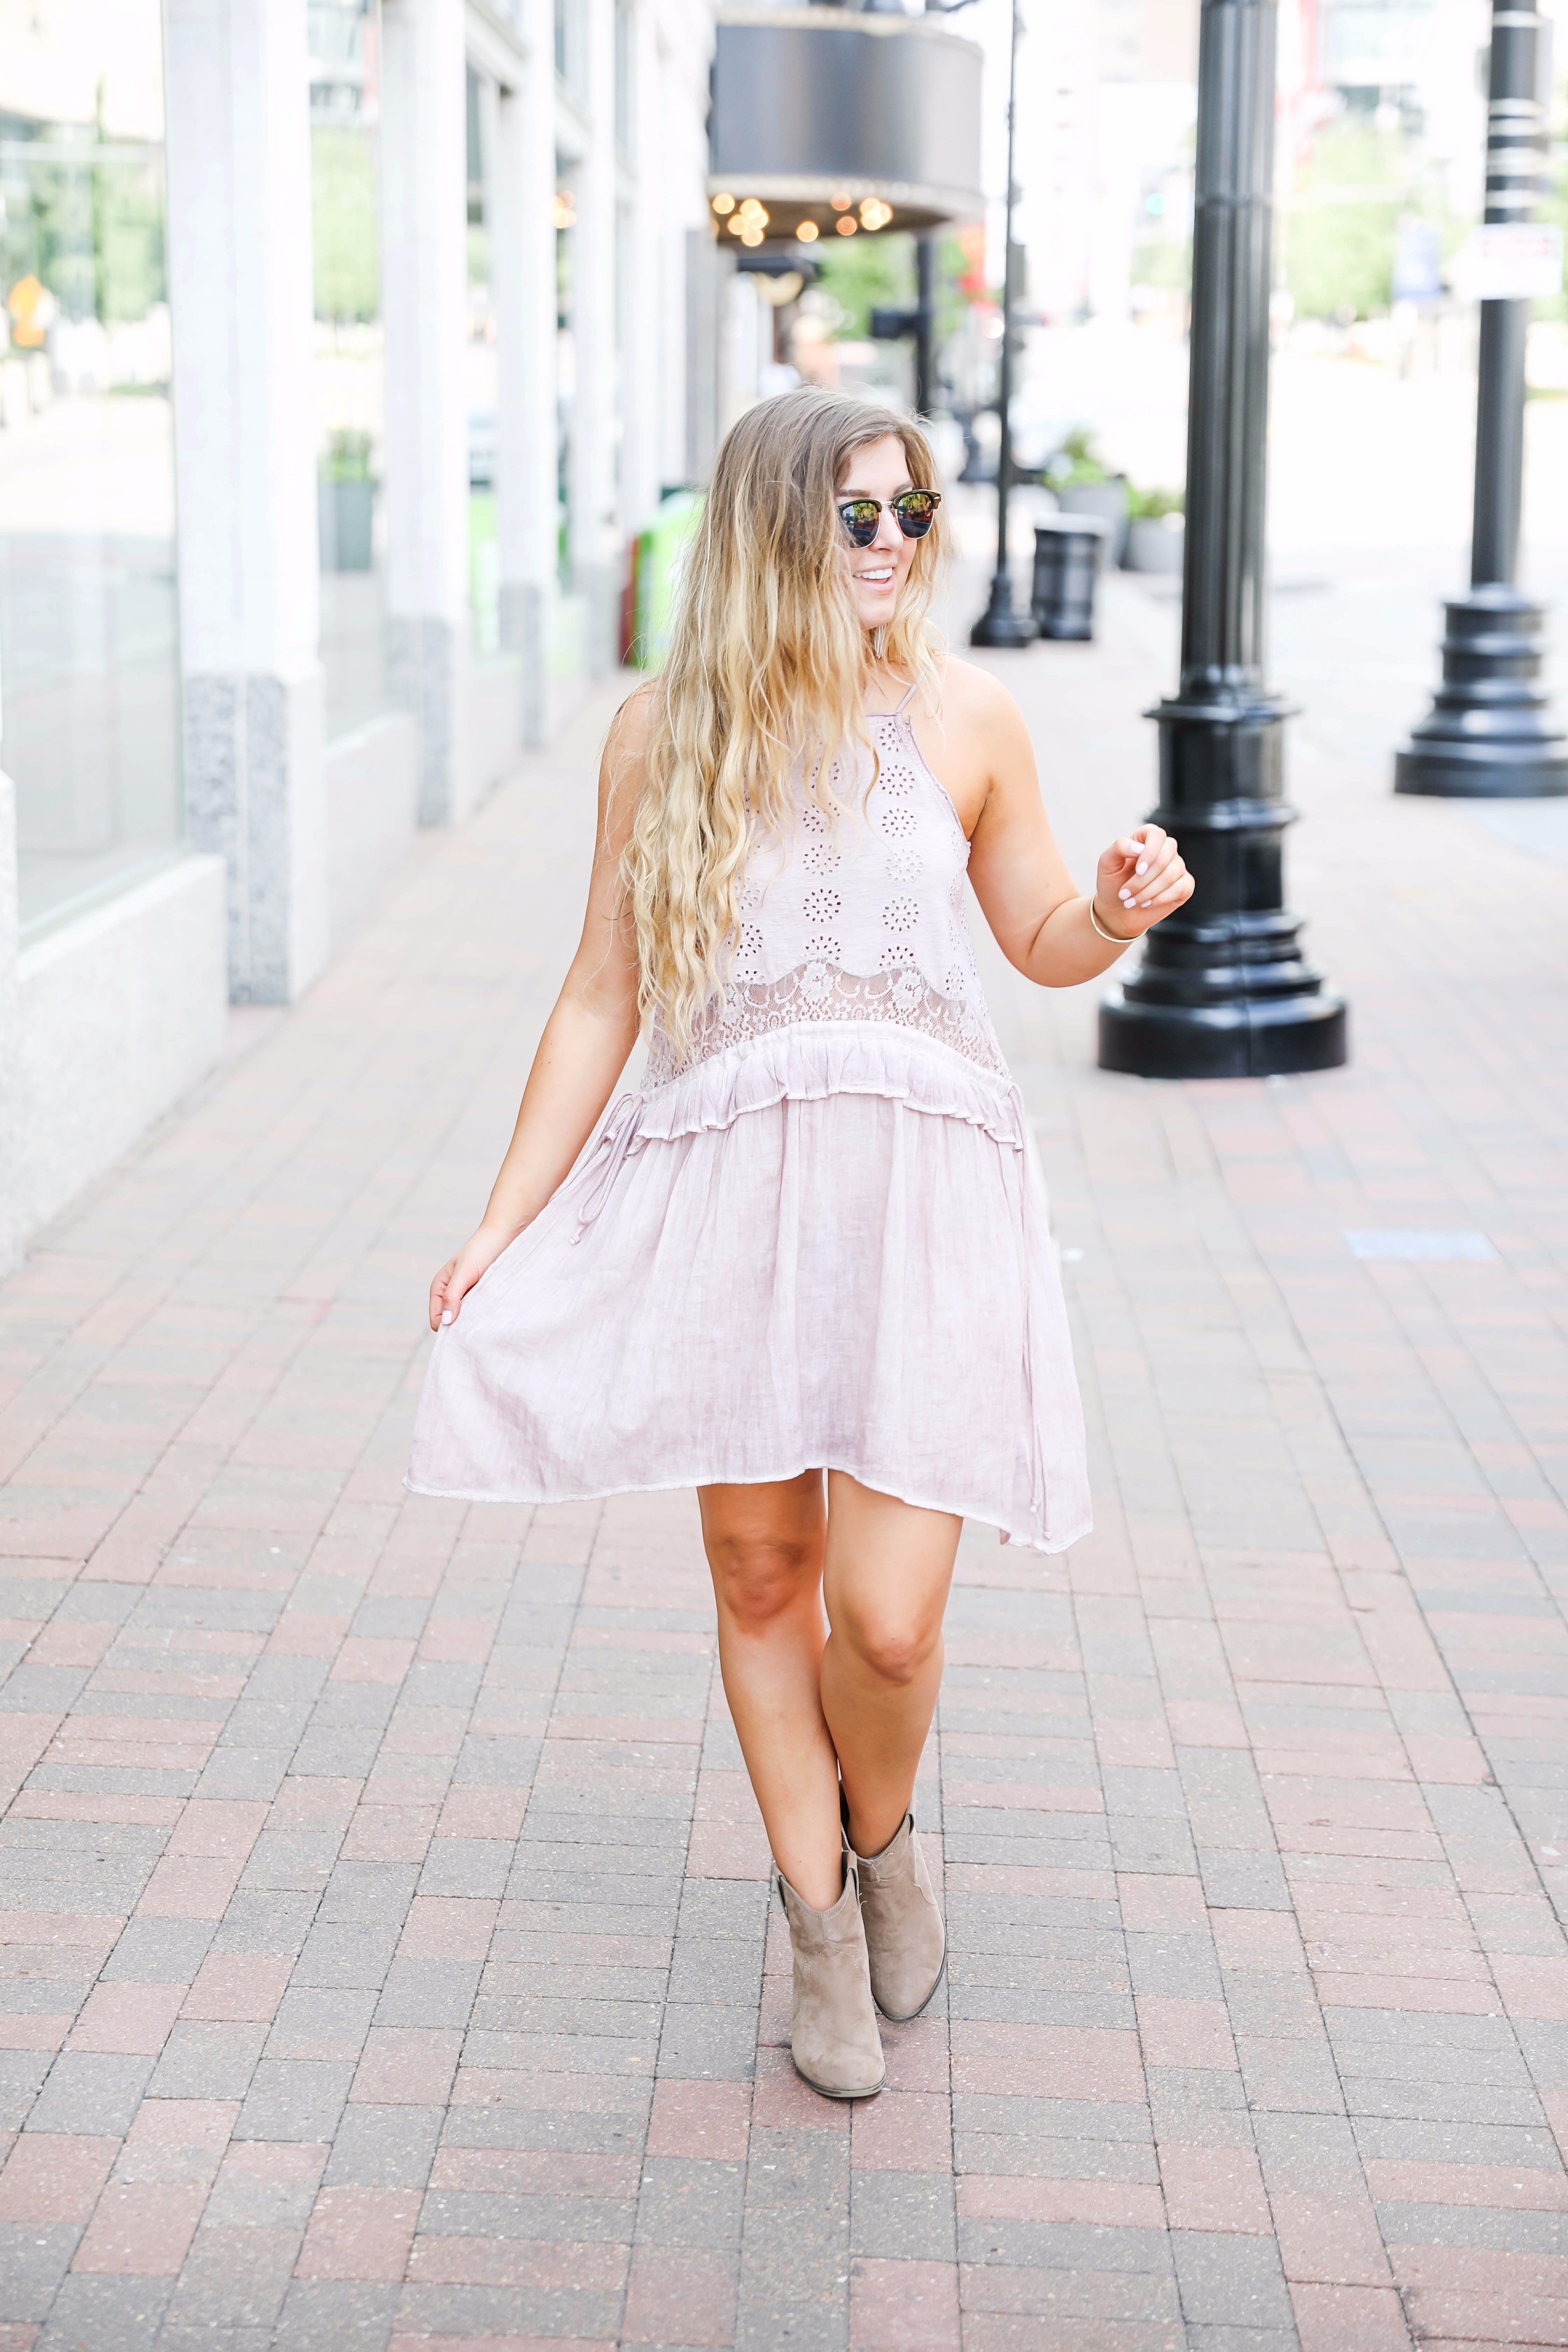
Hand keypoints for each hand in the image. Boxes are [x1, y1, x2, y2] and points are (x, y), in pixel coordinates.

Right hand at [429, 1224, 512, 1332]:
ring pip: (467, 1320)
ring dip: (475, 1321)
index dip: (448, 1328)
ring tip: (488, 1316)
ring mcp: (468, 1296)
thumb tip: (446, 1322)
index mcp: (439, 1288)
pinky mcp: (483, 1296)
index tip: (465, 1329)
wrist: (504, 1236)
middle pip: (452, 1323)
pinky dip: (485, 1314)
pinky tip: (494, 1311)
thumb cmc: (481, 1250)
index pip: (437, 1320)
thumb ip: (452, 1296)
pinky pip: (480, 1313)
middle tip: (478, 1325)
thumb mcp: (464, 1272)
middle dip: (462, 1327)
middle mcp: (451, 1294)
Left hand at [1093, 824, 1192, 938]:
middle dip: (1142, 880)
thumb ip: (1119, 847)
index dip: (1149, 852)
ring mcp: (1177, 866)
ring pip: (1171, 875)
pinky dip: (1161, 899)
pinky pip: (1181, 888)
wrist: (1117, 910)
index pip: (1156, 834)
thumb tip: (1139, 848)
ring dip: (1148, 892)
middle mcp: (1165, 849)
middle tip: (1125, 894)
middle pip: (1164, 857)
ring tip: (1132, 901)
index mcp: (1147, 838)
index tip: (1137, 870)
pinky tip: (1147, 904)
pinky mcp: (1185, 885)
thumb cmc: (1112, 883)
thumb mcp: (1107, 863)